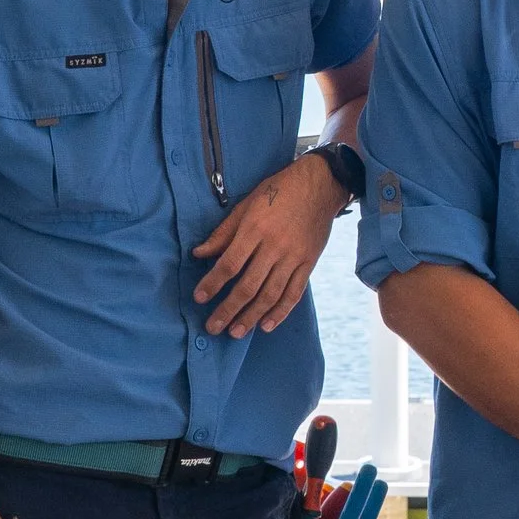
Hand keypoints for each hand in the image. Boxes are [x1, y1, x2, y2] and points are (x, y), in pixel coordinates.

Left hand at [194, 155, 346, 335]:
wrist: (319, 185)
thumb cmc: (278, 191)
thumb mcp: (246, 204)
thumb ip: (223, 232)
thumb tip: (199, 253)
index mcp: (255, 229)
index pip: (229, 264)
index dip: (213, 283)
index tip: (199, 298)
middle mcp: (274, 246)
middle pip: (248, 286)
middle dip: (228, 309)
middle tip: (213, 327)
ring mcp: (294, 257)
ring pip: (270, 294)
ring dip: (251, 316)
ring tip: (236, 332)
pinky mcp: (309, 263)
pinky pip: (294, 292)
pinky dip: (280, 311)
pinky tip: (266, 325)